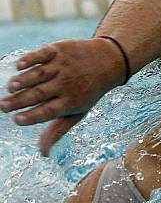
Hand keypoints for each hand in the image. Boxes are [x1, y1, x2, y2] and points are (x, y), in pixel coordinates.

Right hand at [0, 38, 125, 155]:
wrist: (108, 61)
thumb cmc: (88, 91)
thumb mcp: (78, 112)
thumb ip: (58, 130)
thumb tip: (42, 153)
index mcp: (70, 101)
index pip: (48, 111)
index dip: (32, 116)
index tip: (16, 120)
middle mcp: (66, 83)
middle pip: (40, 93)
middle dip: (20, 100)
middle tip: (2, 106)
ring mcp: (62, 66)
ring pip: (39, 74)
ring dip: (23, 80)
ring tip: (10, 88)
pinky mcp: (59, 49)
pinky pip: (43, 54)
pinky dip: (31, 59)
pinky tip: (18, 66)